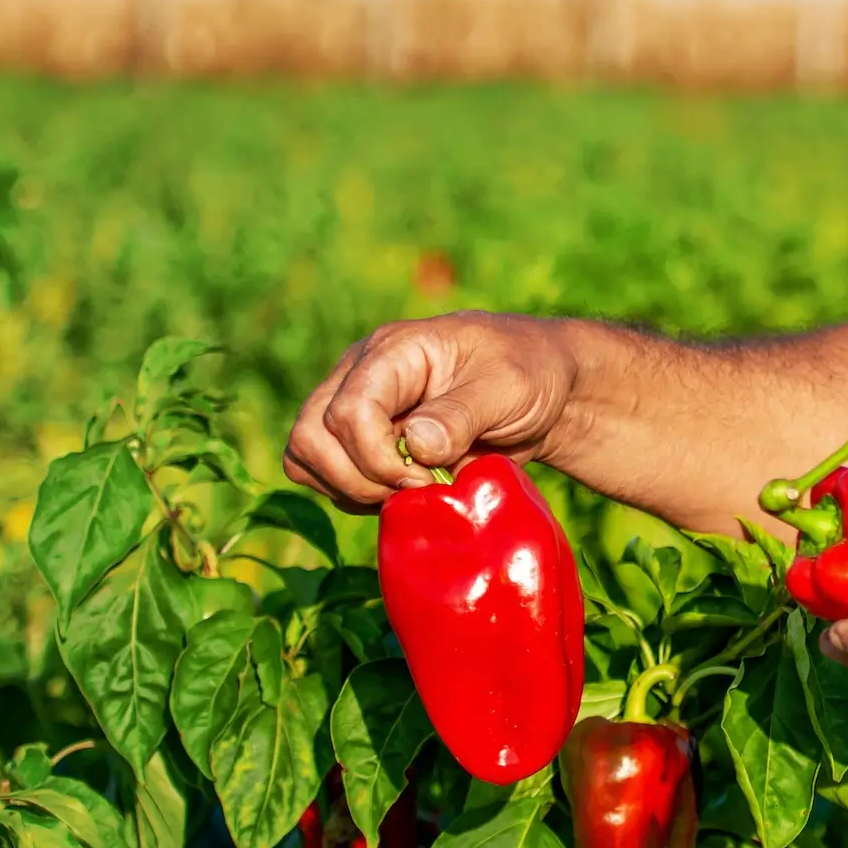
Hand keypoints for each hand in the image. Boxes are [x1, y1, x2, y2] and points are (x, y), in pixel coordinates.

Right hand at [282, 312, 578, 507]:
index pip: (348, 411)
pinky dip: (354, 496)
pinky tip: (401, 492)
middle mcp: (359, 375)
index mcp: (393, 351)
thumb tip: (415, 446)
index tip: (426, 477)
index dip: (377, 457)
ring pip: (306, 458)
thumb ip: (461, 415)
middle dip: (357, 479)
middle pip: (310, 436)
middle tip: (415, 489)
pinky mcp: (358, 439)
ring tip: (409, 491)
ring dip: (351, 490)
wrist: (541, 388)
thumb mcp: (508, 386)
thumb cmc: (528, 372)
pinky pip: (325, 476)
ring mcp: (354, 406)